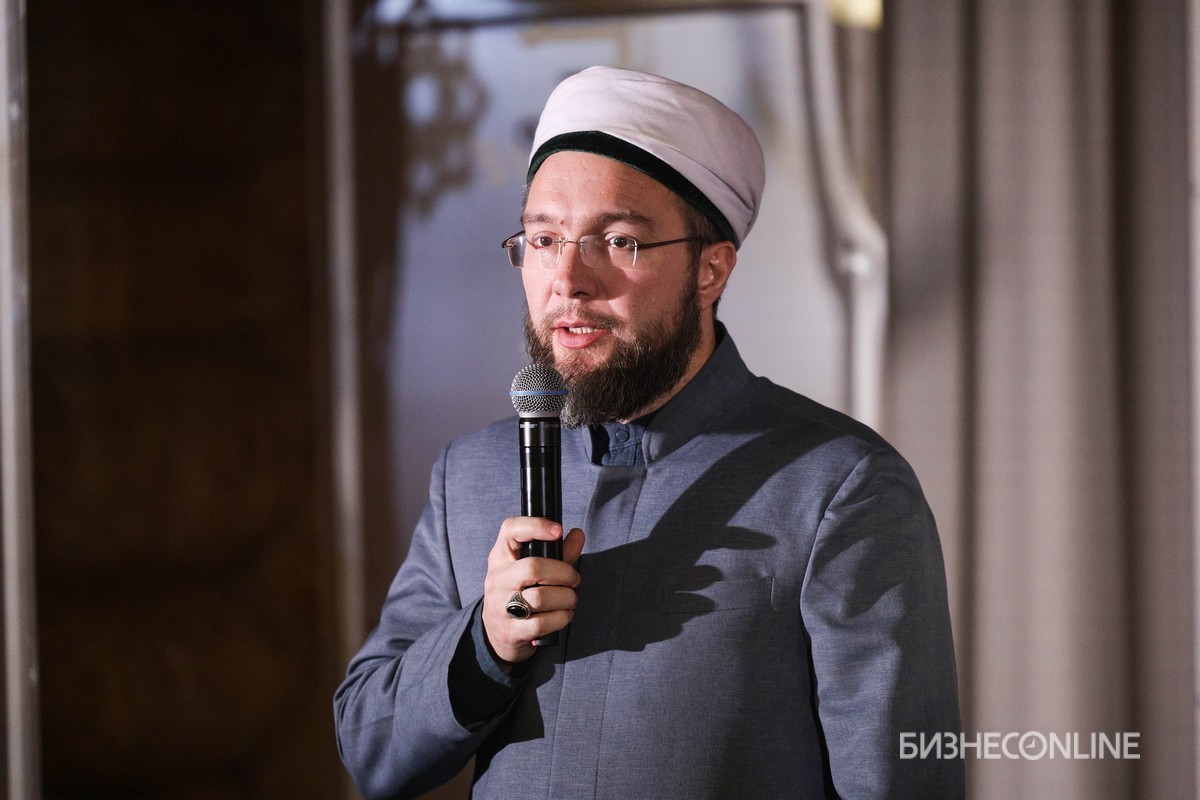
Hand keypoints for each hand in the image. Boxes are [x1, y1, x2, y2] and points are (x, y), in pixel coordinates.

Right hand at [482, 517, 584, 665]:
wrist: (496, 632)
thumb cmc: (518, 592)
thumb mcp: (531, 569)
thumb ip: (558, 552)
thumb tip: (578, 534)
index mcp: (501, 556)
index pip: (510, 530)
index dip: (536, 525)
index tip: (558, 530)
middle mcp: (498, 578)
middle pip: (533, 567)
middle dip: (564, 572)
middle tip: (573, 579)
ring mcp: (501, 606)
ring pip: (541, 597)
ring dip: (566, 598)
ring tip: (570, 599)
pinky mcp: (511, 631)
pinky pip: (542, 623)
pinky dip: (561, 618)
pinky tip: (564, 614)